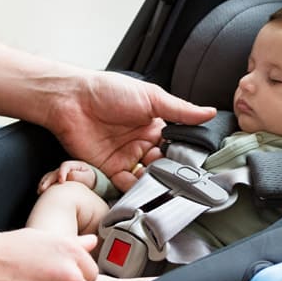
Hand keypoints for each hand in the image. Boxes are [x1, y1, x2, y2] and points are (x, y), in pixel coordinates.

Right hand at [38, 160, 98, 193]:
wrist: (89, 183)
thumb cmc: (89, 179)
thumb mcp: (88, 177)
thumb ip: (79, 176)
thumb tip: (69, 177)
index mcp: (73, 165)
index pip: (65, 166)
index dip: (61, 173)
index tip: (61, 182)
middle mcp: (64, 169)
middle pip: (54, 172)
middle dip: (49, 180)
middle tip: (44, 188)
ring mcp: (59, 174)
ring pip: (49, 176)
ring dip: (44, 183)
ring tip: (40, 191)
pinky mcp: (56, 180)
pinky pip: (48, 181)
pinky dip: (43, 186)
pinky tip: (40, 192)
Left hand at [47, 71, 214, 190]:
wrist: (72, 99)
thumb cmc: (109, 90)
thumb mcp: (152, 97)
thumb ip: (181, 110)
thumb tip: (209, 112)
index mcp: (155, 125)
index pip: (177, 146)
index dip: (185, 157)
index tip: (196, 167)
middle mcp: (142, 143)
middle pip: (163, 165)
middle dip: (171, 173)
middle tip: (180, 179)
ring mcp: (126, 157)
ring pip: (147, 177)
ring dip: (155, 183)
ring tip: (164, 187)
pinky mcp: (108, 169)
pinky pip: (125, 184)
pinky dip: (135, 190)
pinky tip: (144, 190)